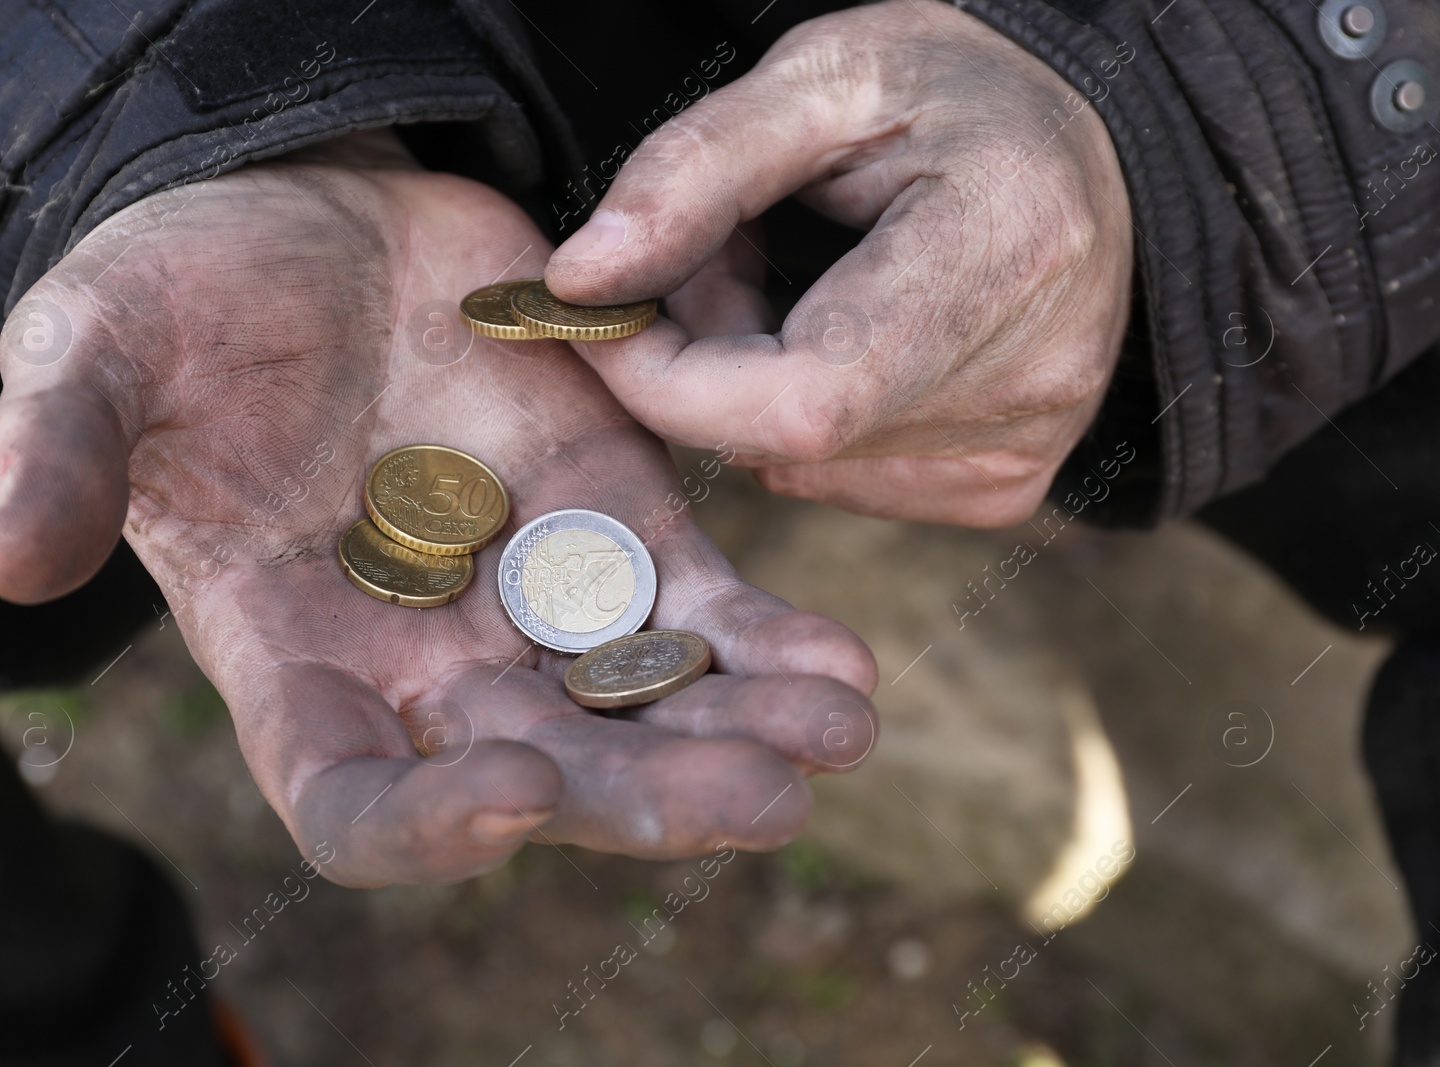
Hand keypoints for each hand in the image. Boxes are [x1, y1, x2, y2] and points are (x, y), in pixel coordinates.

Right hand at [0, 132, 877, 884]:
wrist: (298, 221)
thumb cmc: (176, 303)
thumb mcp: (93, 355)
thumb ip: (63, 454)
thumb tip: (6, 561)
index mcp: (295, 658)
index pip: (352, 802)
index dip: (422, 826)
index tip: (503, 792)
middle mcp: (424, 659)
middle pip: (540, 772)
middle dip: (643, 793)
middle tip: (756, 800)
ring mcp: (529, 593)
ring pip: (641, 704)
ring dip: (739, 734)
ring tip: (834, 736)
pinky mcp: (612, 517)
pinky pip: (697, 606)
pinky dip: (766, 644)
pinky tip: (843, 675)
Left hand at [544, 0, 1133, 526]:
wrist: (1086, 149)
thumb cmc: (953, 92)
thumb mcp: (820, 79)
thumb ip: (692, 173)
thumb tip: (578, 281)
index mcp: (1006, 251)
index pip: (802, 398)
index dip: (668, 377)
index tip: (599, 310)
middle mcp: (1036, 382)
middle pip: (786, 434)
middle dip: (701, 359)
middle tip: (716, 258)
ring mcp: (1025, 448)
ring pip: (799, 464)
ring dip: (745, 386)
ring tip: (790, 283)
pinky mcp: (1003, 484)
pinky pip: (839, 478)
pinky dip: (798, 417)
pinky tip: (838, 337)